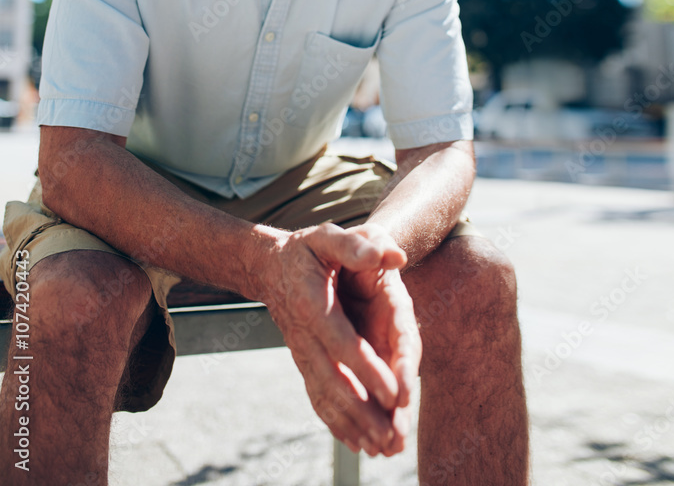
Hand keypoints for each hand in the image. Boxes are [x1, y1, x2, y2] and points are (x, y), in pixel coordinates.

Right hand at [261, 222, 419, 455]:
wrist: (268, 266)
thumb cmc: (307, 248)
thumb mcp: (328, 236)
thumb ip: (358, 245)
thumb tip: (395, 256)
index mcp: (312, 303)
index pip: (342, 342)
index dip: (367, 369)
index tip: (393, 395)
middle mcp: (304, 335)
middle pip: (334, 380)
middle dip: (364, 412)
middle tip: (392, 438)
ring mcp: (302, 352)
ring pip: (327, 395)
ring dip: (354, 424)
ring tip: (383, 448)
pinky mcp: (304, 362)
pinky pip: (318, 397)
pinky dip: (337, 423)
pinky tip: (357, 444)